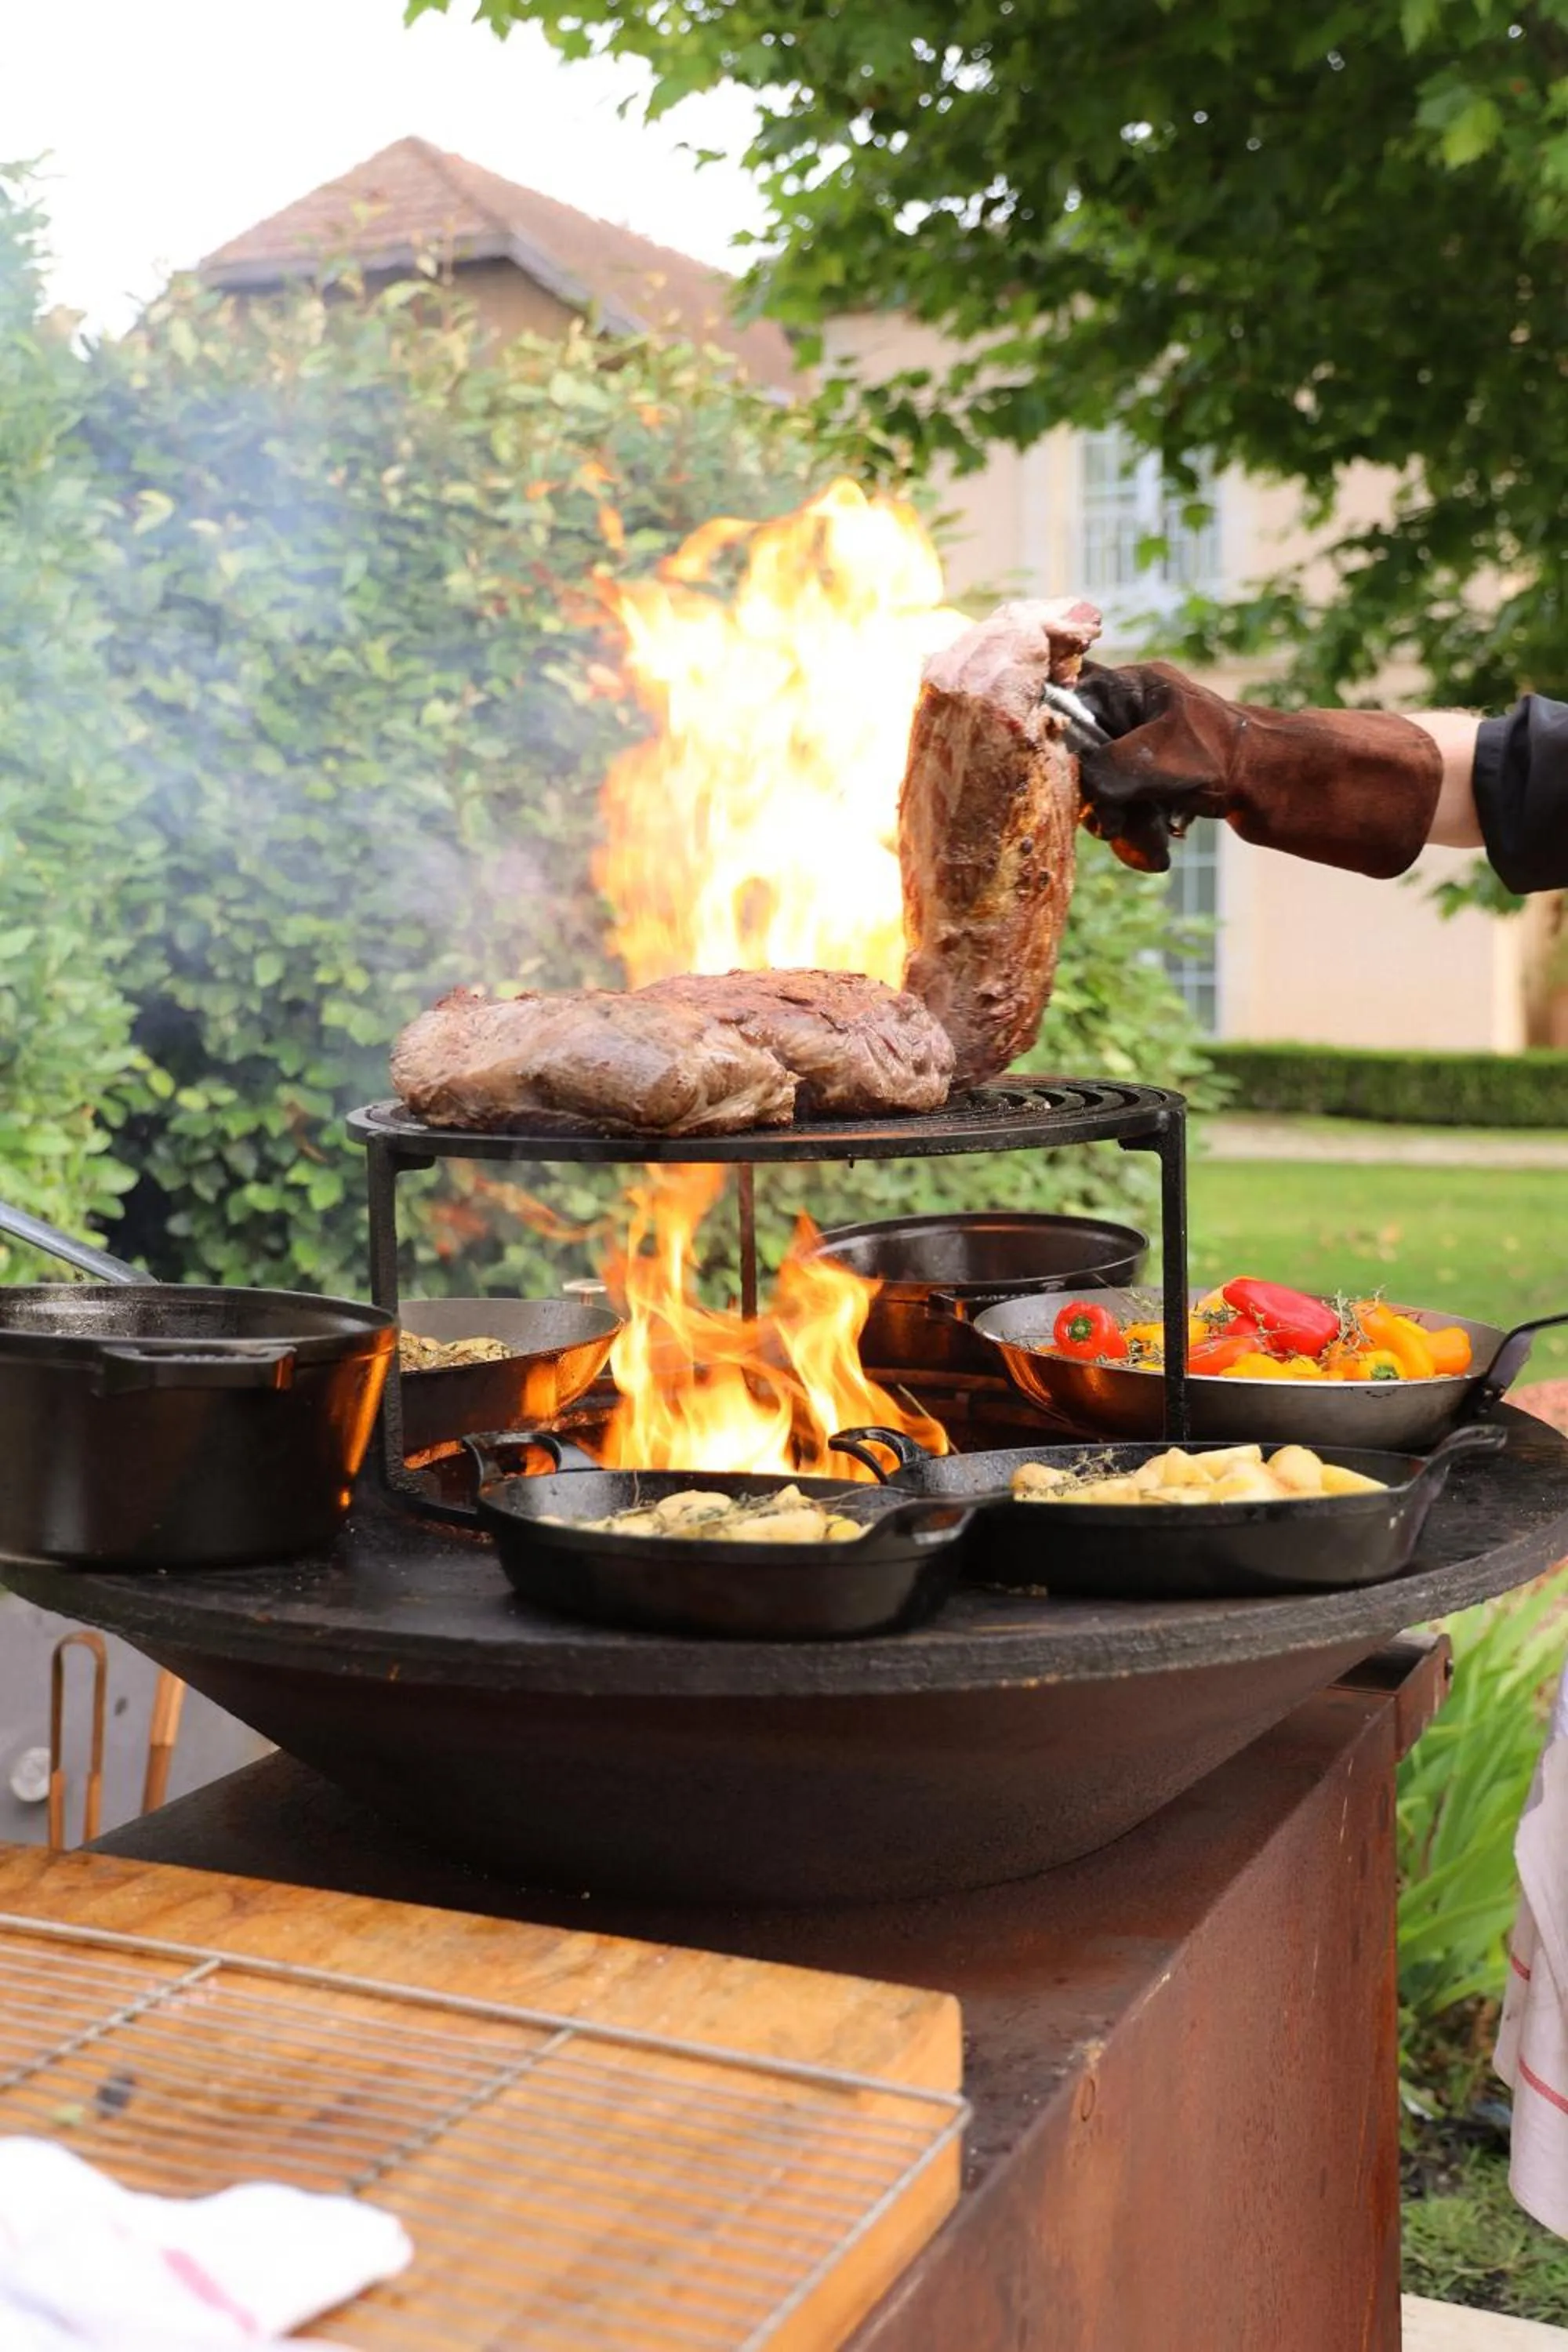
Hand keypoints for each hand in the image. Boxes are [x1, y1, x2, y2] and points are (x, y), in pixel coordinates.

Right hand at [1070, 661, 1444, 881]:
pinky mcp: (1164, 782)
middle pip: (1081, 759)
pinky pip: (1131, 810)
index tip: (1066, 781)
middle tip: (1119, 824)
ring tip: (1155, 846)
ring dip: (1123, 827)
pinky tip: (1166, 844)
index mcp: (1131, 687)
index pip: (1064, 703)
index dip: (1055, 745)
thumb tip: (1076, 794)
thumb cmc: (1238, 757)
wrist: (1303, 785)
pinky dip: (1141, 833)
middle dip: (1099, 802)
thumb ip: (1106, 771)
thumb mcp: (1163, 760)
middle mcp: (1135, 712)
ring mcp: (1149, 749)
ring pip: (1105, 793)